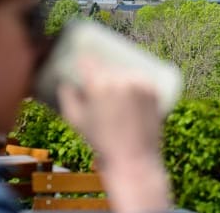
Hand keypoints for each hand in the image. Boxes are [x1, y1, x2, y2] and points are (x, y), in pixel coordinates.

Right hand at [57, 58, 169, 212]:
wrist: (133, 158)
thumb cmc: (101, 141)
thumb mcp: (76, 120)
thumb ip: (67, 97)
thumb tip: (65, 82)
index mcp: (98, 84)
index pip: (88, 60)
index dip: (84, 59)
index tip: (83, 60)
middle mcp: (120, 79)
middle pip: (109, 65)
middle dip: (104, 69)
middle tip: (102, 75)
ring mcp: (140, 83)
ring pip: (127, 70)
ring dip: (122, 74)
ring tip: (118, 83)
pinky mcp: (154, 89)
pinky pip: (142, 78)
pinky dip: (137, 81)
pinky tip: (133, 84)